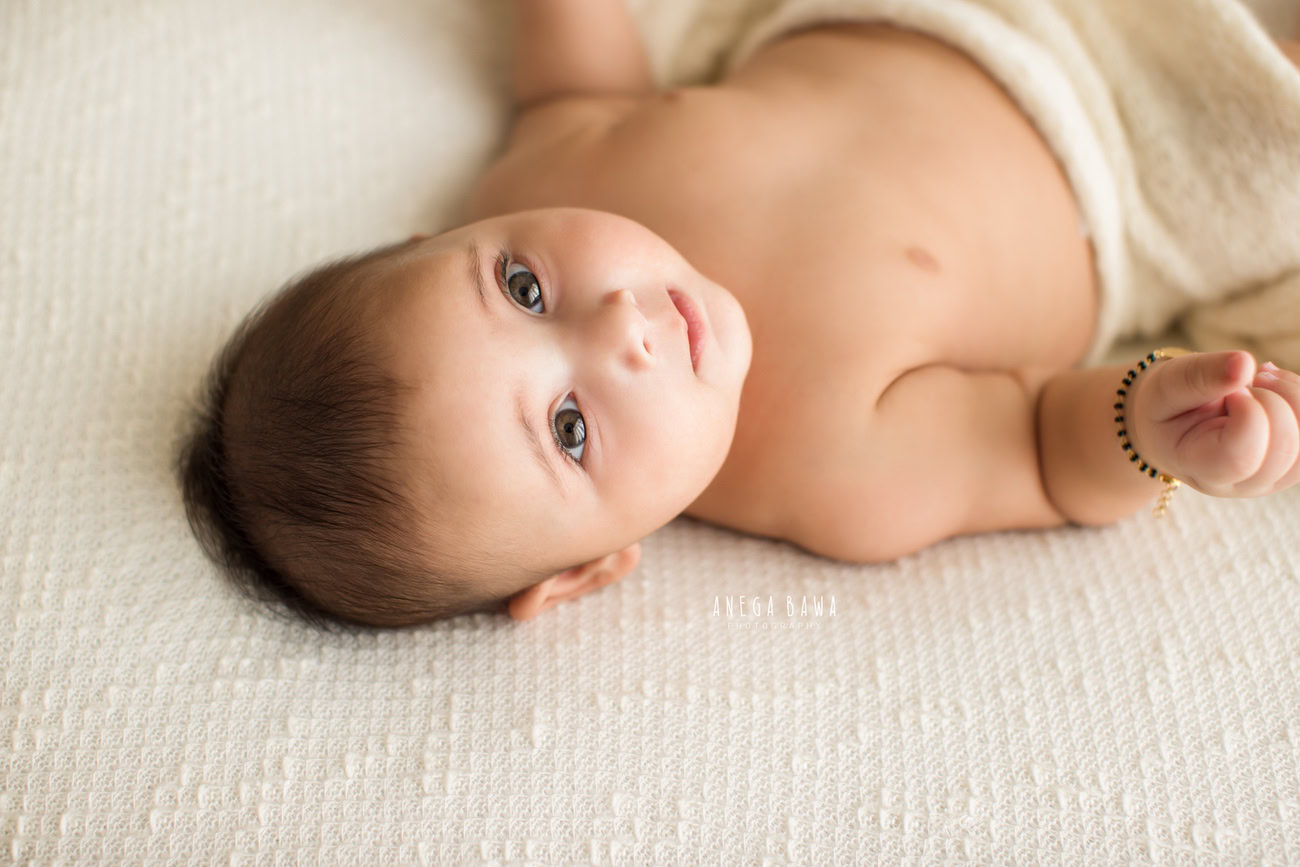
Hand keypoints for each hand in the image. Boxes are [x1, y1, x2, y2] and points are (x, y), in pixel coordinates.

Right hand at [1127, 350, 1299, 496]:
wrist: (1177, 422)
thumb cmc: (1167, 407)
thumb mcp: (1167, 386)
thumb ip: (1198, 377)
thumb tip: (1244, 363)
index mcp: (1203, 470)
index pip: (1242, 457)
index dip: (1248, 413)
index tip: (1231, 393)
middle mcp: (1243, 483)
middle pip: (1285, 446)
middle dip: (1272, 398)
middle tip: (1241, 384)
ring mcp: (1274, 477)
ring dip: (1292, 395)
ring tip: (1259, 382)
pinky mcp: (1295, 463)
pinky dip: (1299, 397)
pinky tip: (1274, 389)